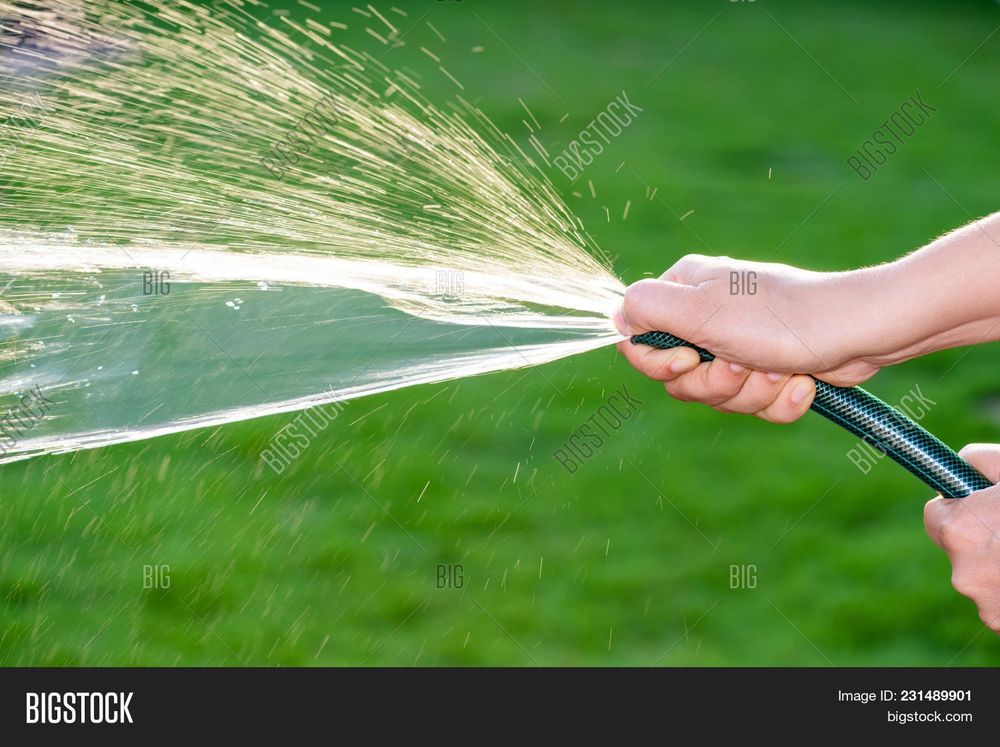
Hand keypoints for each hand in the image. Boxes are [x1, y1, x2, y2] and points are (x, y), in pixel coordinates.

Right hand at [615, 254, 887, 422]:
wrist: (859, 332)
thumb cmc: (778, 317)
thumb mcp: (699, 309)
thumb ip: (645, 308)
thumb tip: (615, 316)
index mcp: (685, 293)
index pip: (640, 341)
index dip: (662, 364)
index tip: (690, 358)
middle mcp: (708, 317)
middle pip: (679, 379)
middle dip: (715, 384)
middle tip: (742, 364)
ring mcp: (741, 345)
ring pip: (718, 397)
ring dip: (751, 392)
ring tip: (779, 370)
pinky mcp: (772, 370)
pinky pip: (756, 405)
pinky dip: (779, 402)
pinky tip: (802, 383)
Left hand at [924, 444, 999, 633]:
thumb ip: (979, 459)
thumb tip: (963, 462)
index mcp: (958, 528)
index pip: (935, 515)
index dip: (958, 507)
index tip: (976, 505)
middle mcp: (962, 570)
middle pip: (959, 548)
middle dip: (981, 538)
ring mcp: (985, 602)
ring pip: (981, 576)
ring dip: (999, 566)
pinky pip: (999, 601)